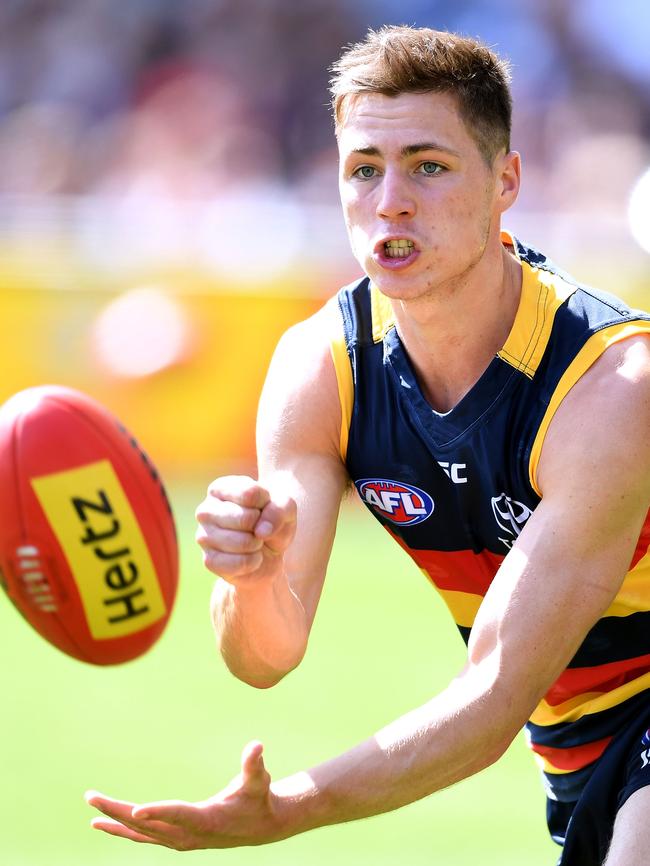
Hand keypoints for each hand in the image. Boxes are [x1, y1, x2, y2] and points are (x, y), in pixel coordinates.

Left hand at [85, 741, 284, 849]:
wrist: (261, 828)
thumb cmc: (258, 798)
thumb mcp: (259, 780)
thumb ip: (254, 764)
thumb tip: (257, 745)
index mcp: (207, 819)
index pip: (179, 815)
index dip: (158, 812)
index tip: (135, 811)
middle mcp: (189, 835)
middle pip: (147, 825)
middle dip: (118, 811)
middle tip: (92, 798)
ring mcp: (179, 841)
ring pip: (140, 833)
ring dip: (115, 821)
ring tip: (92, 811)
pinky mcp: (175, 840)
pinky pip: (143, 837)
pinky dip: (123, 830)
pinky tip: (105, 823)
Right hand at [195, 476, 296, 584]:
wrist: (268, 551)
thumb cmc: (271, 520)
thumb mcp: (285, 507)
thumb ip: (279, 509)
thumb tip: (261, 532)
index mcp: (220, 488)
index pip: (250, 493)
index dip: (267, 503)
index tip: (263, 507)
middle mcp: (206, 510)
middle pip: (244, 518)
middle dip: (261, 526)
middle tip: (258, 528)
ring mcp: (203, 536)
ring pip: (242, 542)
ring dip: (257, 545)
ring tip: (254, 542)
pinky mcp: (209, 561)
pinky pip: (239, 563)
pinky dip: (253, 562)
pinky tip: (250, 557)